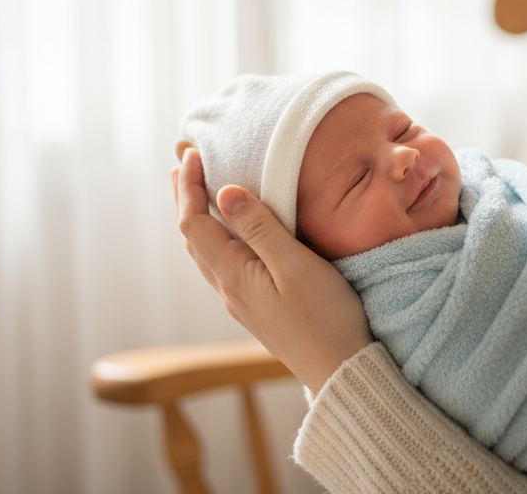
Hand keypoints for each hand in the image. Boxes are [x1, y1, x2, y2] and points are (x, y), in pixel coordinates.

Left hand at [173, 145, 372, 392]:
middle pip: (194, 238)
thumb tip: (224, 193)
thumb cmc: (327, 318)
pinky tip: (232, 233)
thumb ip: (260, 228)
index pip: (194, 224)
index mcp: (233, 275)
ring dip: (199, 218)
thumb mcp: (296, 265)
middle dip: (186, 199)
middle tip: (185, 164)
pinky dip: (218, 237)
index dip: (188, 187)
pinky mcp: (258, 308)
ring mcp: (242, 302)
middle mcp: (229, 290)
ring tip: (200, 192)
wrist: (342, 372)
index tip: (192, 154)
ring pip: (207, 253)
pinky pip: (224, 264)